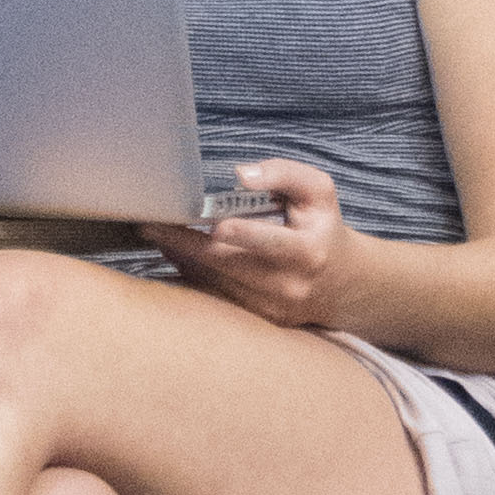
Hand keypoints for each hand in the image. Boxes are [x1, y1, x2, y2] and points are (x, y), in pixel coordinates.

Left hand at [148, 160, 359, 331]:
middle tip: (151, 225)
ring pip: (216, 283)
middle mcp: (289, 285)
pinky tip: (174, 255)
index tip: (213, 225)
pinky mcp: (257, 320)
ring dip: (182, 259)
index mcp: (307, 251)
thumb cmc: (323, 227)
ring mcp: (271, 308)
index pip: (271, 243)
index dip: (242, 234)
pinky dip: (192, 275)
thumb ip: (284, 174)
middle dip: (186, 244)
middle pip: (228, 264)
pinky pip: (216, 297)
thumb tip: (241, 173)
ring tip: (157, 235)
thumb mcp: (319, 191)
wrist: (343, 283)